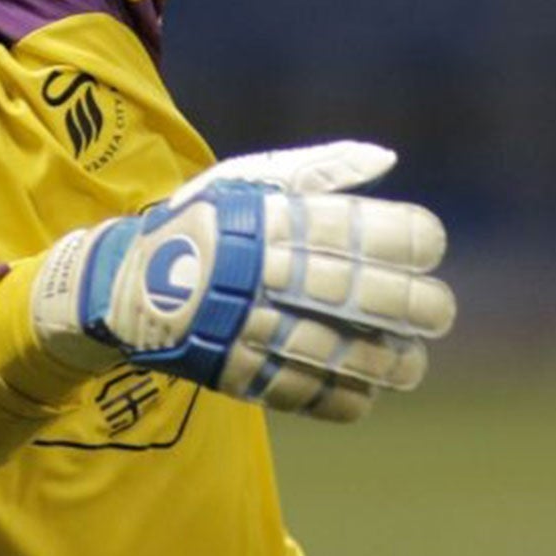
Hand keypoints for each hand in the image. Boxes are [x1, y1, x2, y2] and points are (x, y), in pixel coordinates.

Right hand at [32, 142, 455, 422]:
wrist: (125, 280)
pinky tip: (365, 388)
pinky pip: (313, 394)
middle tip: (430, 313)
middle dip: (420, 309)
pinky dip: (349, 397)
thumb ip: (320, 168)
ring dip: (394, 362)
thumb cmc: (201, 224)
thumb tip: (388, 158)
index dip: (415, 243)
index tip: (420, 250)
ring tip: (406, 361)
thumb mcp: (248, 179)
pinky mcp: (241, 372)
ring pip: (355, 355)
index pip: (380, 234)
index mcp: (285, 221)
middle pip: (379, 301)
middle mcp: (276, 274)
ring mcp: (257, 326)